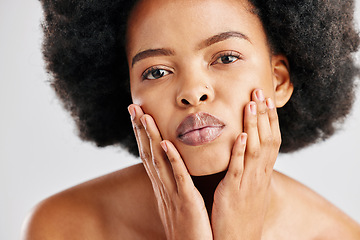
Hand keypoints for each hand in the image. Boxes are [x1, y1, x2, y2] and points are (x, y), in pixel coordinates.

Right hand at [128, 104, 212, 239]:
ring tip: (144, 116)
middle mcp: (163, 188)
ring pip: (159, 161)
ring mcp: (173, 194)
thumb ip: (176, 186)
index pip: (150, 156)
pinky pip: (179, 177)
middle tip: (134, 107)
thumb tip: (174, 171)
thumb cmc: (190, 229)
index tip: (138, 116)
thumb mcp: (179, 204)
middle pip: (149, 153)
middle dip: (141, 130)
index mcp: (163, 188)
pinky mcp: (187, 202)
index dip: (143, 135)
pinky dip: (172, 159)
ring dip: (151, 137)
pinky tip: (167, 143)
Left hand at [211, 89, 280, 239]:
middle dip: (264, 115)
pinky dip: (242, 152)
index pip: (270, 140)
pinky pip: (239, 169)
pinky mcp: (233, 191)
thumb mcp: (249, 185)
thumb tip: (246, 148)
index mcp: (262, 172)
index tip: (266, 98)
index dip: (269, 119)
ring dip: (254, 126)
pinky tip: (242, 136)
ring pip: (255, 150)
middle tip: (260, 91)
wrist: (239, 238)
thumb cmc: (241, 210)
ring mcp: (248, 182)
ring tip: (252, 104)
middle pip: (266, 139)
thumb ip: (248, 166)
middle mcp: (259, 174)